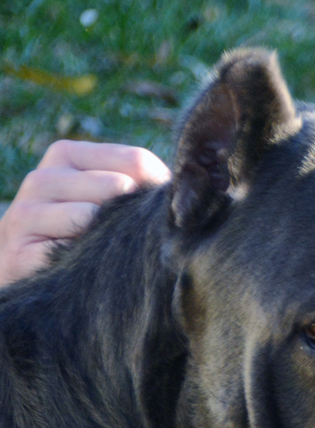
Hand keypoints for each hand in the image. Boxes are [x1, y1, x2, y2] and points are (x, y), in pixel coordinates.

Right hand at [0, 140, 170, 287]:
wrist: (27, 272)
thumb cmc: (83, 230)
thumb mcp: (109, 195)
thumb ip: (140, 179)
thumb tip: (185, 185)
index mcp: (65, 154)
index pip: (136, 160)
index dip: (155, 190)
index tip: (151, 211)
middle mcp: (41, 178)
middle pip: (119, 186)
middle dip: (131, 216)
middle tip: (124, 237)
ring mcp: (24, 214)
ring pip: (94, 216)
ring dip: (108, 240)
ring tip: (99, 250)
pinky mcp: (17, 253)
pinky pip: (72, 250)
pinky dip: (87, 263)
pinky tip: (80, 266)